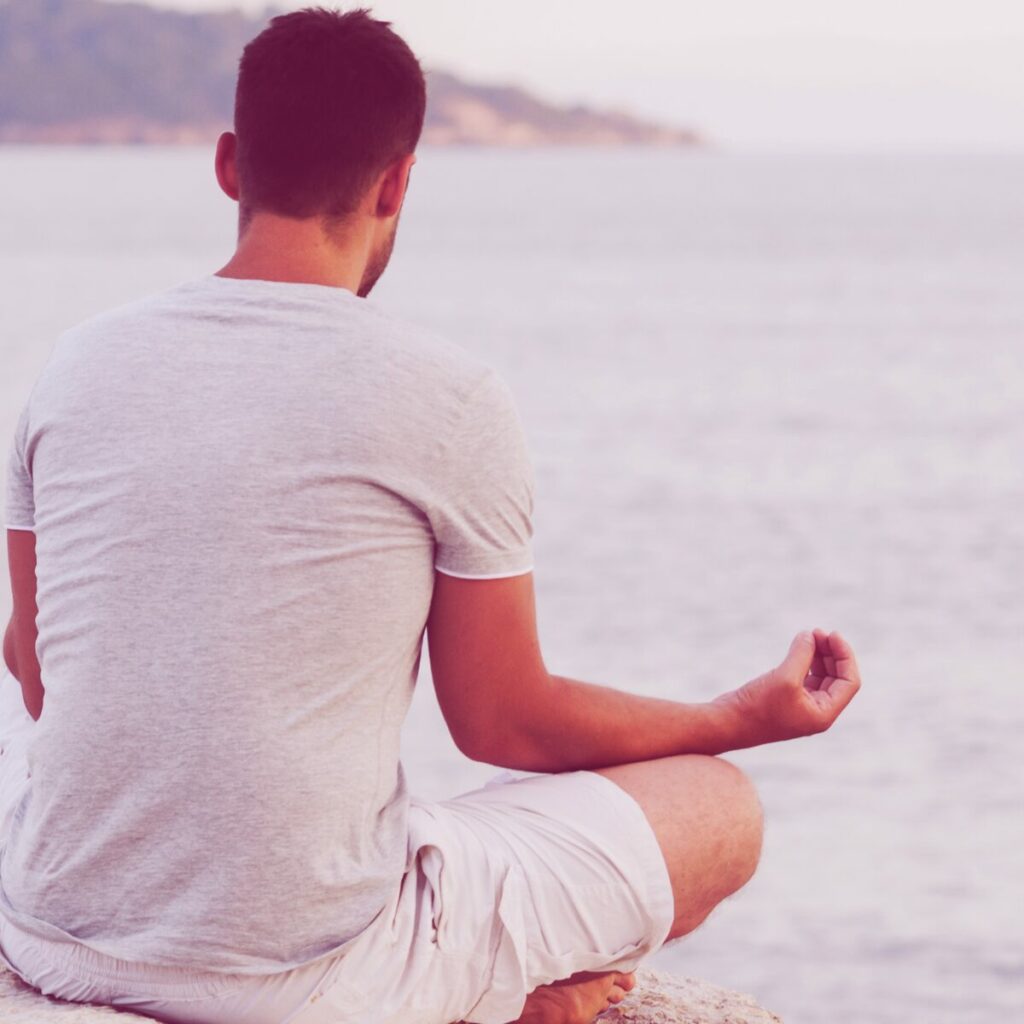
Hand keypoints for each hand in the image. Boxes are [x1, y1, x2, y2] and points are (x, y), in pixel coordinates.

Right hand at [712, 629, 861, 748]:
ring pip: (821, 676)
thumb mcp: (784, 677)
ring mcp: (801, 706)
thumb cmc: (757, 706)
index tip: (832, 634)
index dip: (845, 656)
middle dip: (831, 653)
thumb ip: (802, 654)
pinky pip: (805, 677)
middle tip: (817, 631)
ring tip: (808, 635)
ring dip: (819, 655)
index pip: (849, 682)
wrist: (727, 723)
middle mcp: (816, 712)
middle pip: (837, 677)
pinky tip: (798, 647)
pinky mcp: (785, 699)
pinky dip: (805, 661)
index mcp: (823, 714)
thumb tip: (810, 635)